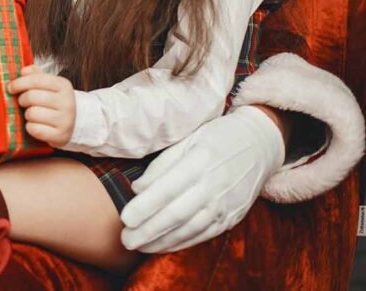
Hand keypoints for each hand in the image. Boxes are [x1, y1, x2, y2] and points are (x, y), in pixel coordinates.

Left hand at [7, 66, 75, 146]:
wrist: (74, 123)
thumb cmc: (54, 101)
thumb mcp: (48, 84)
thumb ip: (35, 75)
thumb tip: (24, 71)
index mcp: (63, 85)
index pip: (36, 80)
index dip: (19, 83)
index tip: (10, 88)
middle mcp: (67, 102)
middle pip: (31, 96)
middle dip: (22, 99)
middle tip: (22, 102)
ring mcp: (66, 120)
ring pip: (32, 113)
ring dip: (27, 114)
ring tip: (32, 114)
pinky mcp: (61, 135)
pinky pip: (34, 129)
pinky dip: (30, 127)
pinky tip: (36, 125)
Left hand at [119, 105, 284, 252]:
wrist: (259, 144)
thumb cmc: (214, 138)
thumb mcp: (186, 140)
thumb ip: (161, 165)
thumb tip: (137, 189)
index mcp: (199, 160)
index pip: (167, 189)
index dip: (145, 206)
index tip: (125, 218)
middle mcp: (214, 184)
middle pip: (177, 214)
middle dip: (149, 230)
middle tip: (126, 240)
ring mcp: (226, 203)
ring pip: (191, 228)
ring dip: (163, 241)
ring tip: (140, 246)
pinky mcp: (233, 216)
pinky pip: (205, 234)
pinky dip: (183, 242)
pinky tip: (163, 246)